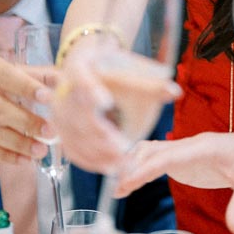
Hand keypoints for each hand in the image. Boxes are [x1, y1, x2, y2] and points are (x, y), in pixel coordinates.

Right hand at [0, 55, 52, 163]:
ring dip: (19, 143)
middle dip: (27, 122)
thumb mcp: (10, 72)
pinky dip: (6, 156)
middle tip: (50, 132)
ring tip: (41, 150)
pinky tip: (25, 159)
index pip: (7, 77)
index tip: (48, 98)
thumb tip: (66, 82)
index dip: (27, 87)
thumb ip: (38, 76)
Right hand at [52, 37, 180, 172]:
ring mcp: (59, 113)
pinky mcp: (61, 132)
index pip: (81, 77)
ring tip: (122, 164)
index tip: (106, 101)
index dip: (91, 89)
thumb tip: (173, 93)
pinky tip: (111, 167)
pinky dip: (91, 161)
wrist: (95, 69)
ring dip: (98, 153)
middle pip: (78, 114)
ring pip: (75, 137)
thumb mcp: (132, 70)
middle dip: (101, 135)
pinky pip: (73, 150)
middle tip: (123, 150)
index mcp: (79, 66)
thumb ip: (152, 84)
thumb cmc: (116, 70)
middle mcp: (63, 90)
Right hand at [118, 128, 233, 233]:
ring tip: (116, 189)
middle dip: (130, 166)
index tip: (123, 184)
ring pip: (150, 150)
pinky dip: (141, 167)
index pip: (166, 156)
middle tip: (113, 191)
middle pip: (151, 150)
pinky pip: (157, 158)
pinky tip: (131, 183)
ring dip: (132, 164)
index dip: (143, 170)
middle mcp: (191, 145)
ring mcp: (187, 149)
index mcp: (204, 147)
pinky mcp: (187, 157)